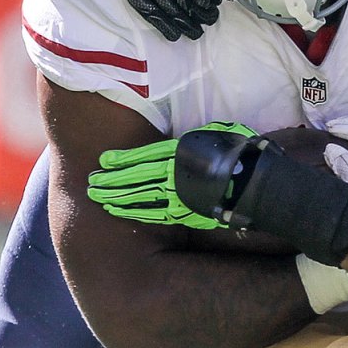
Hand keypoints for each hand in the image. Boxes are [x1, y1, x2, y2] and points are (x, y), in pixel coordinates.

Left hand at [88, 122, 256, 227]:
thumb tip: (183, 137)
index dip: (122, 159)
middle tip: (92, 183)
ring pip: (140, 196)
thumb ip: (195, 137)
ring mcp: (178, 195)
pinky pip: (154, 214)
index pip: (144, 156)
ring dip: (117, 196)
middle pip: (136, 177)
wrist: (256, 182)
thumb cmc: (240, 152)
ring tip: (98, 197)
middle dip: (112, 180)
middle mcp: (175, 173)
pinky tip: (121, 211)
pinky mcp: (184, 212)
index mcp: (181, 151)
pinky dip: (135, 213)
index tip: (103, 161)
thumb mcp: (217, 133)